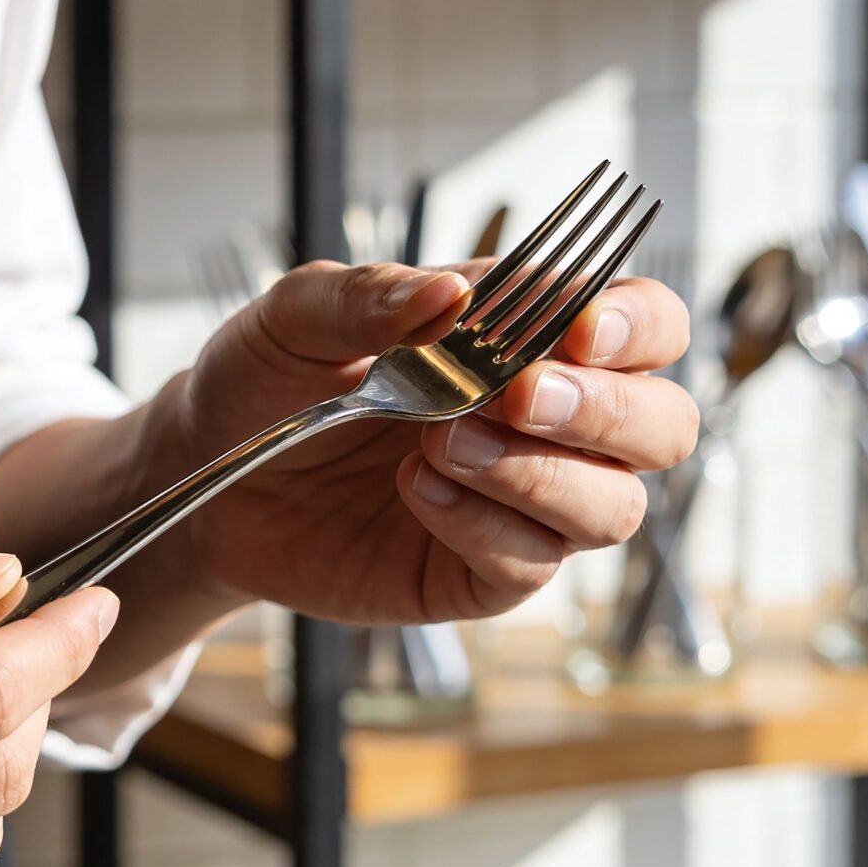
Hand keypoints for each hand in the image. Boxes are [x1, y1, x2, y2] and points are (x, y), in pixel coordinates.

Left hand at [149, 261, 697, 622]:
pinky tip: (415, 490)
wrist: (206, 472)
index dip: (635, 326)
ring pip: (613, 508)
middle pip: (661, 425)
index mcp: (527, 337)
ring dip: (538, 475)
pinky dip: (480, 525)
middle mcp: (547, 422)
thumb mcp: (296, 317)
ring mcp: (523, 503)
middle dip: (604, 411)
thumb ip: (368, 297)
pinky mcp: (481, 573)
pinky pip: (530, 563)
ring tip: (440, 443)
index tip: (578, 330)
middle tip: (514, 396)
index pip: (642, 324)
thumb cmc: (267, 380)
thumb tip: (448, 293)